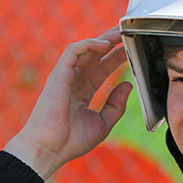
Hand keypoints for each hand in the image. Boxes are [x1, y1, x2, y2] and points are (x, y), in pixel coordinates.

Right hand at [4, 27, 131, 179]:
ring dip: (104, 39)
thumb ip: (116, 105)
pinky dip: (88, 44)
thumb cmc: (71, 141)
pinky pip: (72, 52)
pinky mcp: (58, 75)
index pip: (102, 69)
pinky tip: (105, 44)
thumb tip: (128, 85)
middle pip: (95, 55)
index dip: (117, 58)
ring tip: (121, 33)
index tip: (133, 51)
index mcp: (83, 92)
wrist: (49, 149)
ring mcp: (65, 77)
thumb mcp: (102, 123)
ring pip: (85, 50)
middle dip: (112, 43)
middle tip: (129, 33)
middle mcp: (74, 81)